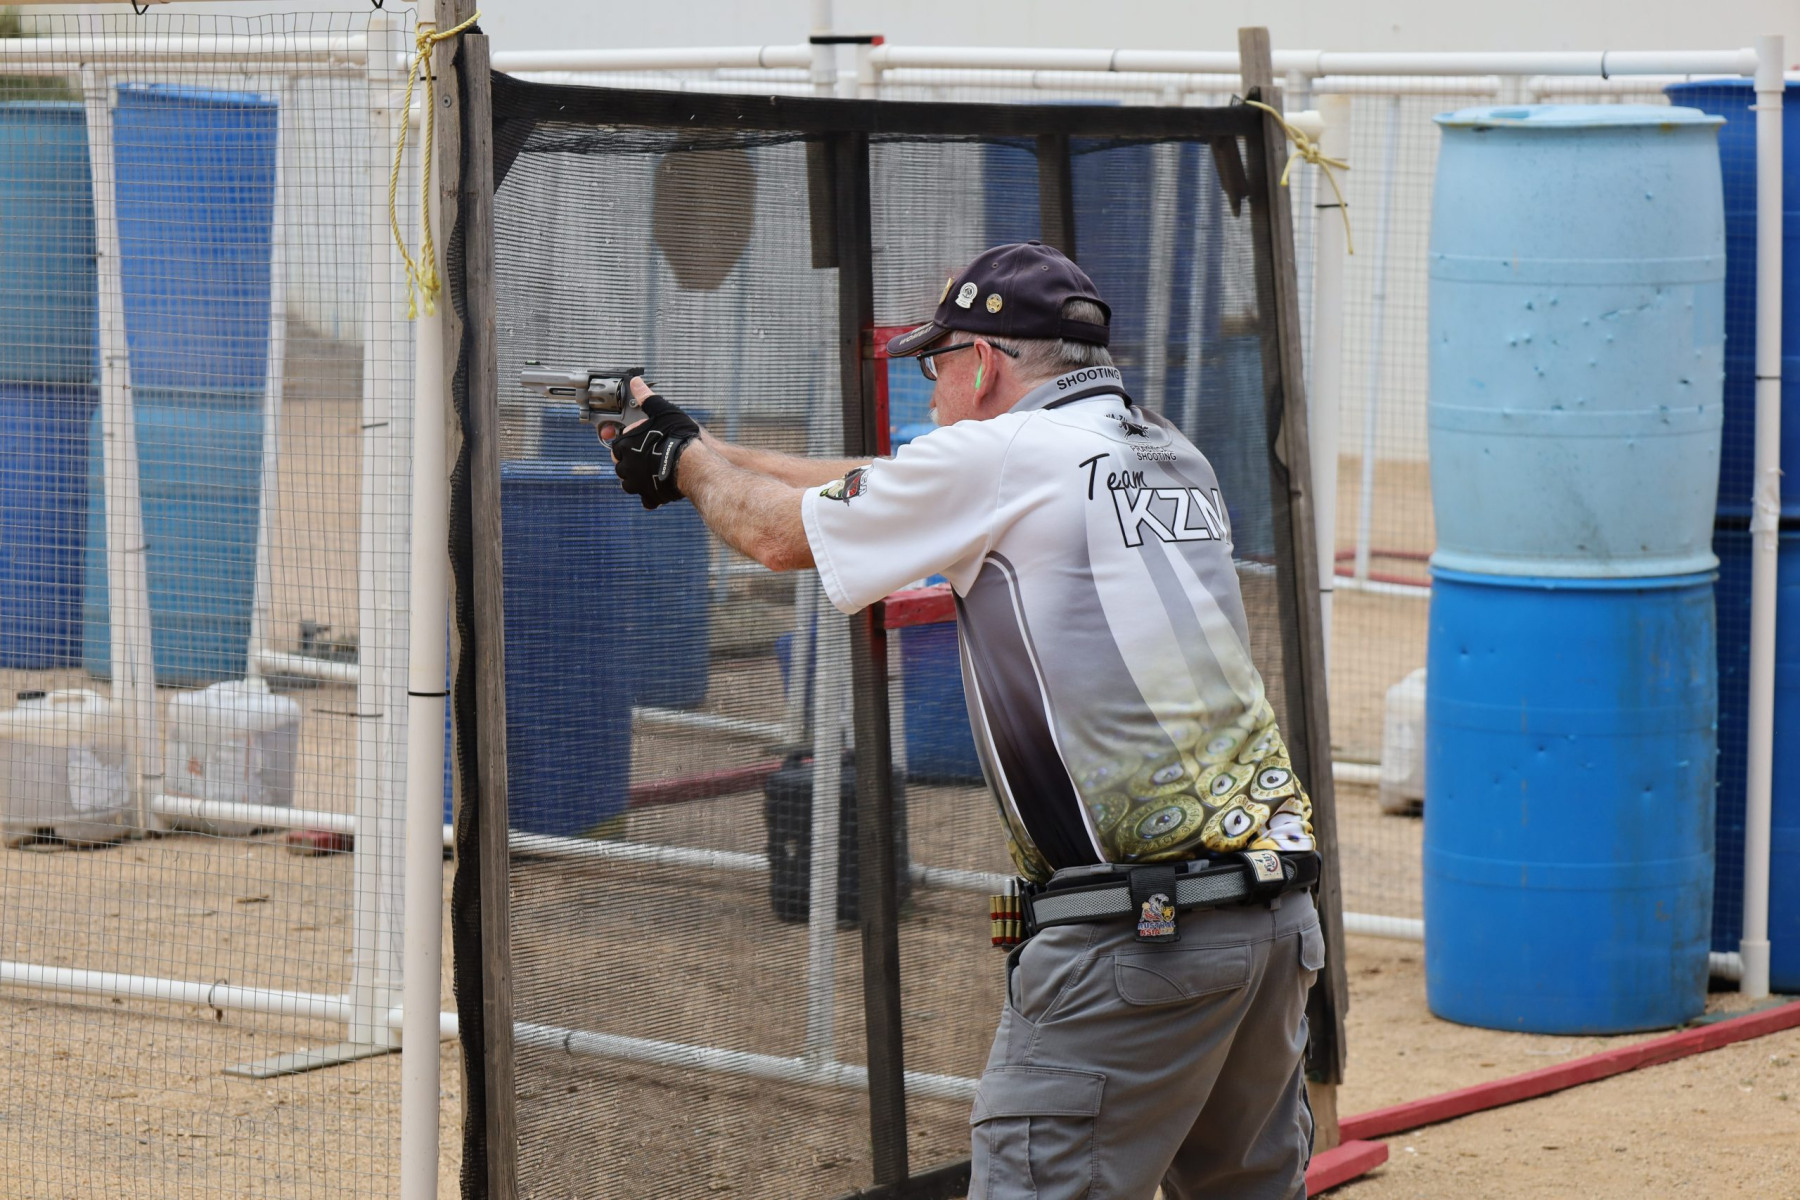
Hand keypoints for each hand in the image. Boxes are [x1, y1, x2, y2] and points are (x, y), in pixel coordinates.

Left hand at [609, 375, 699, 509]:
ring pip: (631, 484)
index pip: (617, 445)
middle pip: (622, 466)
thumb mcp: (662, 410)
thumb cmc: (677, 436)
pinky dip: (652, 496)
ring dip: (639, 479)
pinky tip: (659, 491)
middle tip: (645, 457)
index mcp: (624, 446)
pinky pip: (646, 499)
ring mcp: (637, 484)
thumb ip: (647, 398)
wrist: (693, 464)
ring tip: (651, 472)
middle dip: (632, 462)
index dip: (627, 443)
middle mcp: (626, 466)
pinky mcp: (650, 497)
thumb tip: (636, 382)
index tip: (635, 443)